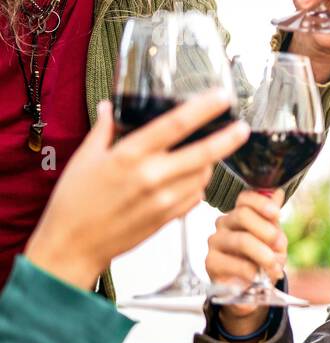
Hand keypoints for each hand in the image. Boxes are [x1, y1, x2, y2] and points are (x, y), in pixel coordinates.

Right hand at [24, 93, 248, 291]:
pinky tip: (191, 177)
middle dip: (228, 139)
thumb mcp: (84, 158)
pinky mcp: (168, 218)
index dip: (203, 109)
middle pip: (203, 153)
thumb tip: (109, 106)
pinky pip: (196, 196)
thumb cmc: (74, 201)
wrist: (74, 245)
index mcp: (129, 156)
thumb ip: (104, 130)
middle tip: (243, 127)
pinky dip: (199, 184)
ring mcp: (163, 200)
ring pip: (203, 175)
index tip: (221, 97)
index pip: (175, 125)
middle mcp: (151, 177)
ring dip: (211, 162)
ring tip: (209, 152)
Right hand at [205, 189, 287, 335]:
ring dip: (264, 255)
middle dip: (266, 230)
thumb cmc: (261, 260)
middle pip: (242, 215)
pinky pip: (236, 263)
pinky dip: (254, 272)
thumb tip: (278, 192)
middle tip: (279, 245)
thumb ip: (273, 218)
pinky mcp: (211, 262)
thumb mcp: (273, 239)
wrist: (250, 289)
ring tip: (275, 266)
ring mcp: (215, 242)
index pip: (245, 198)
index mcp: (240, 214)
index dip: (261, 202)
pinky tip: (259, 277)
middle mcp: (224, 224)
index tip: (276, 213)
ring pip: (242, 240)